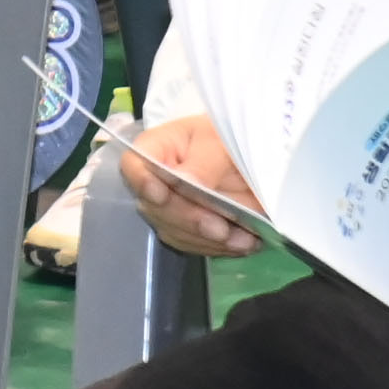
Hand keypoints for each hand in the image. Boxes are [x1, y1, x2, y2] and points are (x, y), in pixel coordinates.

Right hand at [118, 113, 262, 258]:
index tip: (160, 195)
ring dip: (207, 240)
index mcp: (156, 150)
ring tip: (243, 239)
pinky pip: (193, 244)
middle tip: (220, 229)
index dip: (142, 181)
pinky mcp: (187, 228)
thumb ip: (204, 164)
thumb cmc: (231, 140)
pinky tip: (244, 243)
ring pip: (173, 231)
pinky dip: (218, 248)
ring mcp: (169, 208)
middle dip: (187, 219)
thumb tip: (185, 182)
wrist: (255, 161)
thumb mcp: (221, 143)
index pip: (133, 165)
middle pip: (153, 206)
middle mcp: (155, 181)